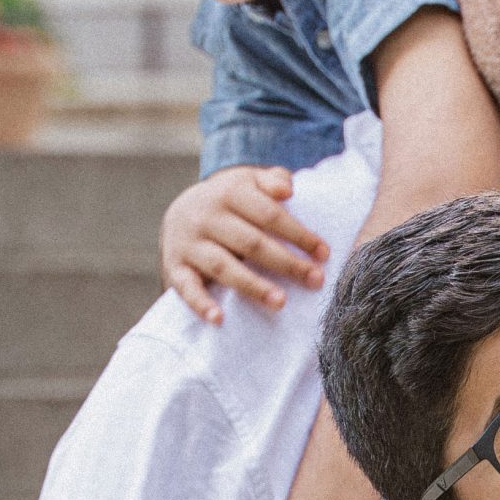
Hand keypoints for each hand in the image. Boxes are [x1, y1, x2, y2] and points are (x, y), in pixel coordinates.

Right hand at [161, 165, 328, 323]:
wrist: (181, 209)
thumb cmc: (231, 200)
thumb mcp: (248, 181)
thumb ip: (271, 180)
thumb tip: (287, 189)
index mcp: (229, 192)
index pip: (269, 215)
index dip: (298, 234)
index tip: (324, 254)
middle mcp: (207, 216)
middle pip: (251, 243)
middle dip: (286, 263)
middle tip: (315, 281)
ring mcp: (189, 243)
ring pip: (224, 266)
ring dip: (253, 286)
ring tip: (281, 302)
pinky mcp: (175, 267)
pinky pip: (186, 287)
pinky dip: (200, 304)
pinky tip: (219, 319)